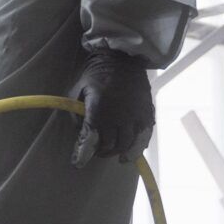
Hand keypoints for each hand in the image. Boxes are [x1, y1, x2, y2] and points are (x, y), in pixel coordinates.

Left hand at [71, 49, 153, 163]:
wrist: (122, 60)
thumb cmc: (95, 76)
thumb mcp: (77, 91)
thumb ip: (76, 114)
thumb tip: (80, 136)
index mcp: (99, 107)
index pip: (91, 136)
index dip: (84, 153)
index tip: (78, 163)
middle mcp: (119, 113)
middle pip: (110, 144)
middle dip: (100, 151)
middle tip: (95, 151)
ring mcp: (135, 114)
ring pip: (127, 144)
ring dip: (117, 152)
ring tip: (110, 153)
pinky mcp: (147, 114)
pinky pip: (144, 137)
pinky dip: (136, 149)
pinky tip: (129, 154)